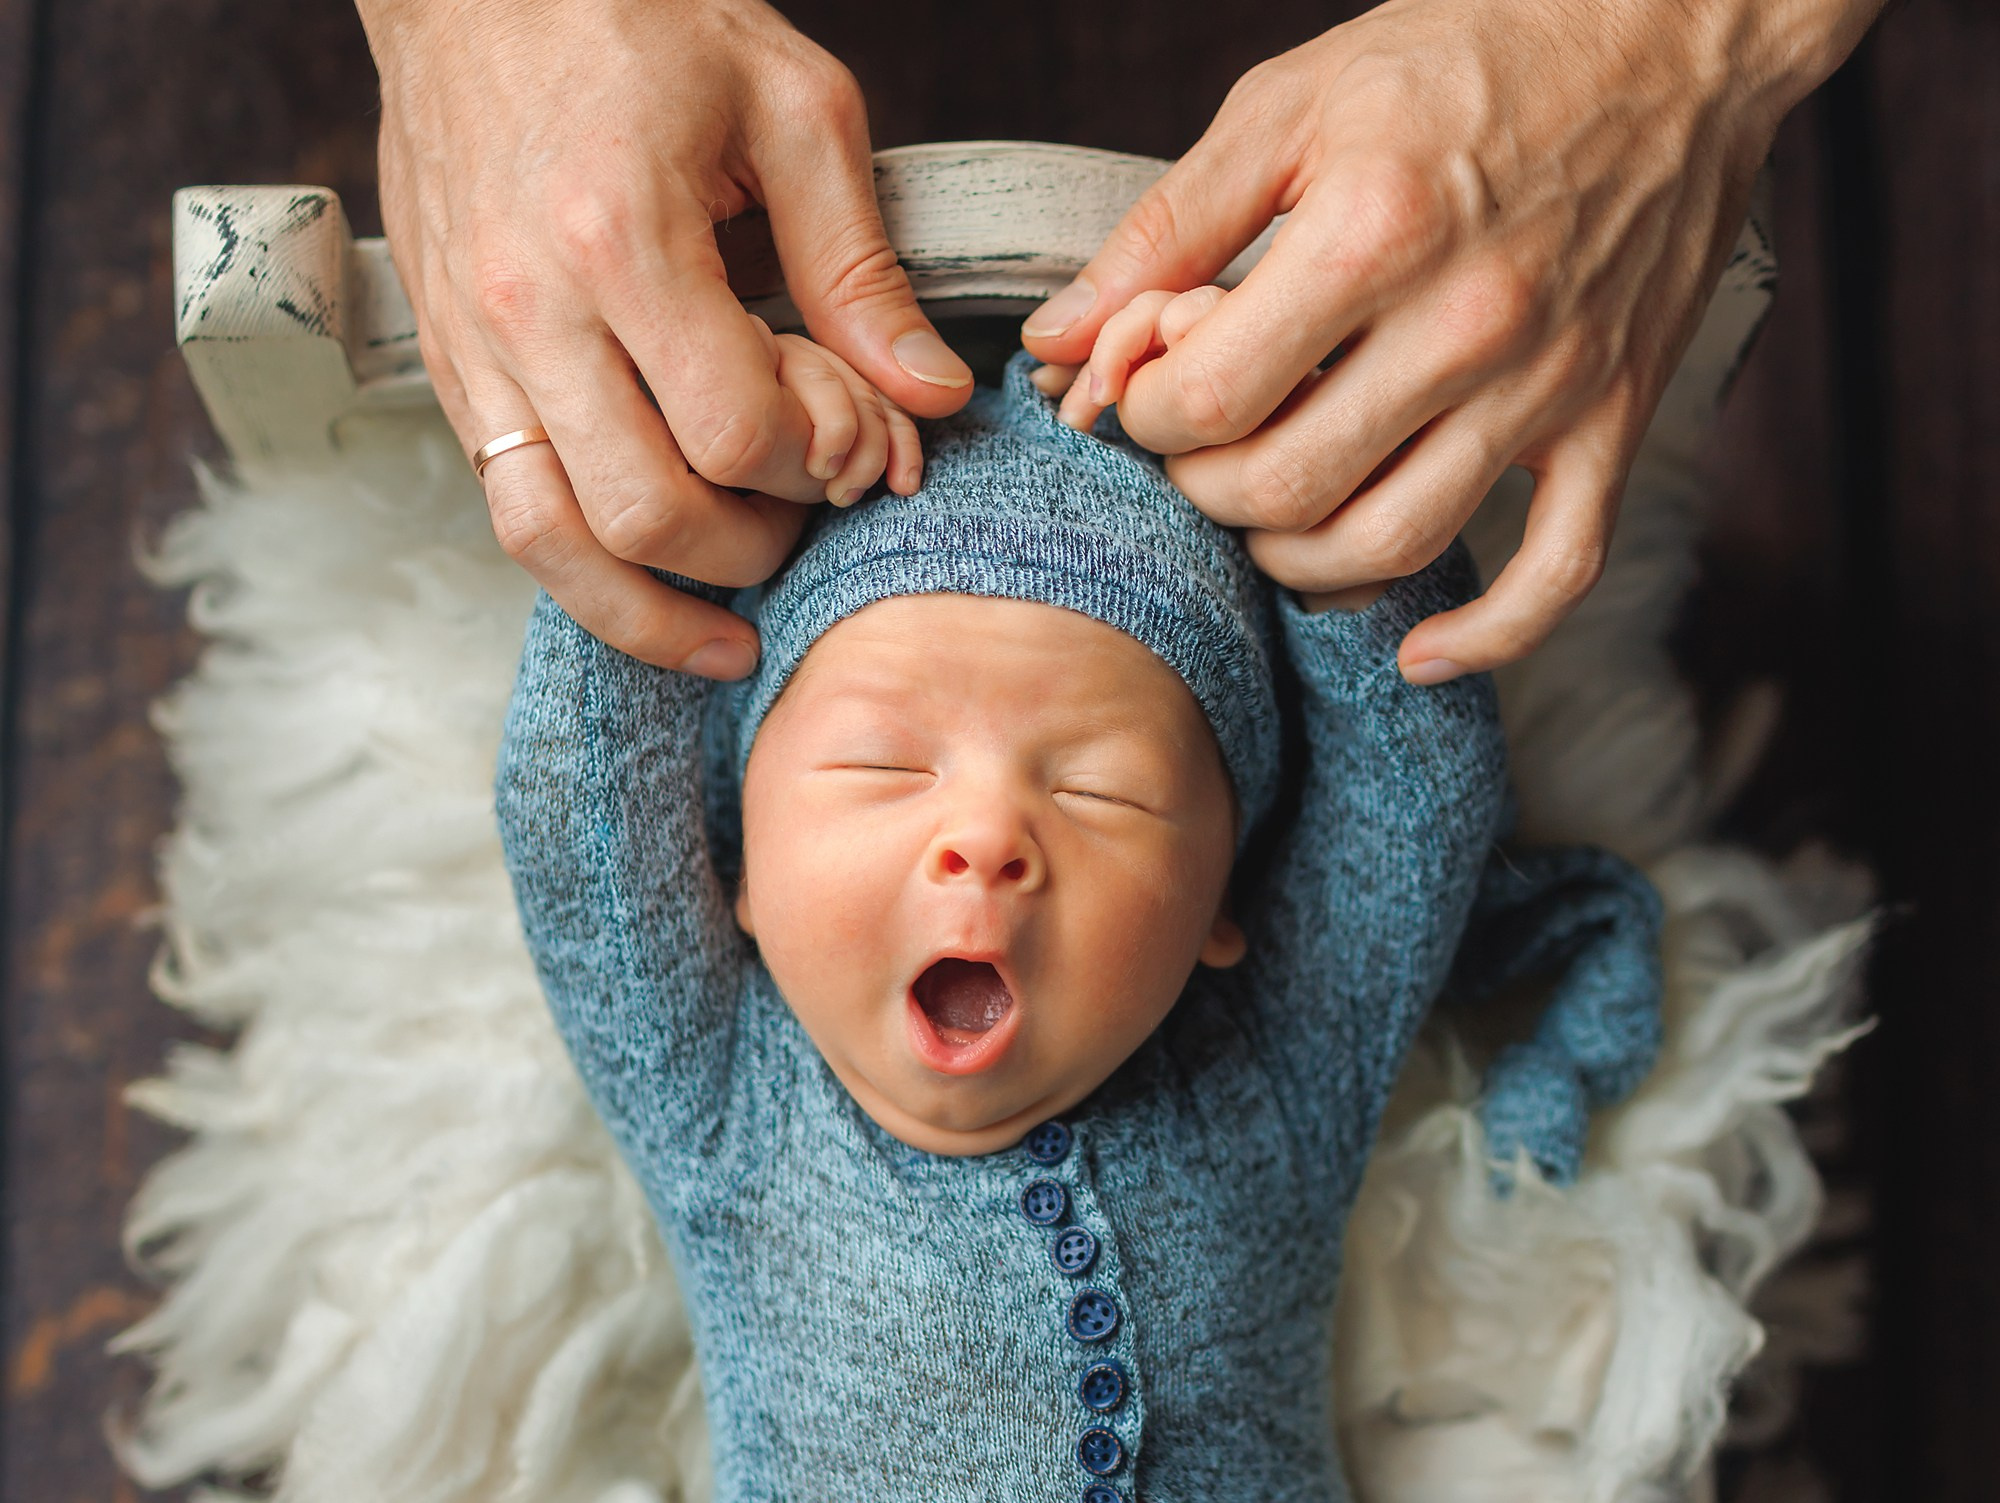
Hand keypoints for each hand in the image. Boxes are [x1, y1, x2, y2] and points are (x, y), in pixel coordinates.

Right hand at [356, 0, 972, 678]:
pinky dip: (582, 568)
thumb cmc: (636, 15)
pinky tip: (650, 582)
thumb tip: (930, 395)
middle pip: (646, 515)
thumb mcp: (790, 109)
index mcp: (622, 239)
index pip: (733, 433)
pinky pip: (508, 507)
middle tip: (805, 518)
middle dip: (751, 549)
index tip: (853, 442)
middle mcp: (529, 310)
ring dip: (652, 608)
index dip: (813, 466)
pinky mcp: (447, 364)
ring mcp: (472, 346)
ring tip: (729, 632)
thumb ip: (860, 267)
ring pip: (552, 543)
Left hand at [1021, 0, 1882, 681]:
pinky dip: (1482, 636)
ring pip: (1387, 547)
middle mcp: (1468, 322)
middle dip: (1203, 488)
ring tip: (1266, 508)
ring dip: (1294, 556)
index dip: (1149, 417)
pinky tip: (1415, 651)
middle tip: (1197, 447)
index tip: (1148, 393)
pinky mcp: (1613, 420)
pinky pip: (1557, 574)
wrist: (1668, 35)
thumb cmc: (1467, 55)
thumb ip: (1166, 227)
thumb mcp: (1293, 104)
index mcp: (1376, 231)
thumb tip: (1056, 336)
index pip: (1211, 401)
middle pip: (1284, 491)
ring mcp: (1549, 384)